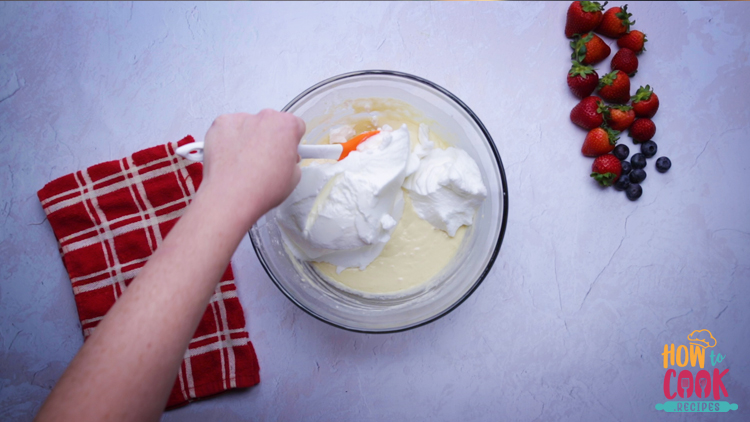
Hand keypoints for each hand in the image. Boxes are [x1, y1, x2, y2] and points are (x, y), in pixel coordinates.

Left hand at [200, 110, 303, 227]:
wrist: (231, 197)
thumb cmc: (260, 189)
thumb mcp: (293, 178)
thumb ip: (292, 160)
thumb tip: (285, 160)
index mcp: (286, 126)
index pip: (295, 125)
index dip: (291, 141)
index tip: (287, 150)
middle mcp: (264, 118)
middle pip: (271, 123)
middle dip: (270, 138)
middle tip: (267, 161)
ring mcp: (240, 119)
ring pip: (248, 125)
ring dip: (249, 138)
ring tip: (246, 163)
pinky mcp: (220, 125)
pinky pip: (228, 129)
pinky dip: (229, 140)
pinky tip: (232, 158)